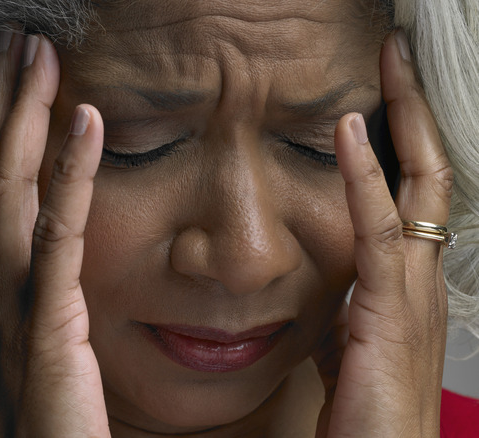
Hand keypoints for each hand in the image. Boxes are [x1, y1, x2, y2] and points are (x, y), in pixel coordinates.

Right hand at [0, 31, 110, 436]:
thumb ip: (42, 298)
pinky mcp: (49, 327)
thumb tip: (56, 261)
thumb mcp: (36, 348)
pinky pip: (57, 236)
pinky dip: (69, 174)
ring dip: (20, 115)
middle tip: (16, 41)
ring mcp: (11, 306)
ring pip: (6, 191)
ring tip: (37, 54)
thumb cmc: (47, 424)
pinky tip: (86, 122)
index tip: (8, 78)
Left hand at [313, 30, 452, 436]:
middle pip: (430, 173)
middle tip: (397, 55)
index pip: (414, 192)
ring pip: (420, 186)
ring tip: (389, 64)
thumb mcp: (348, 345)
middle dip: (416, 111)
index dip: (402, 140)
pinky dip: (364, 176)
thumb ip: (344, 310)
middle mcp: (422, 277)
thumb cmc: (364, 412)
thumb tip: (327, 293)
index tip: (379, 93)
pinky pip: (380, 229)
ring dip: (403, 120)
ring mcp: (412, 291)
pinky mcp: (388, 310)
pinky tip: (351, 131)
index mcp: (409, 281)